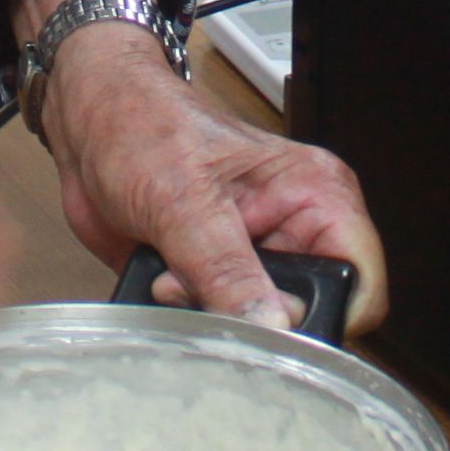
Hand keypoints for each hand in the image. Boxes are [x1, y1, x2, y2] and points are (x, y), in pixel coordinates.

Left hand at [27, 0, 386, 336]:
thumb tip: (269, 326)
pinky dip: (191, 314)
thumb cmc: (141, 125)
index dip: (327, 316)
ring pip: (262, 325)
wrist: (89, 123)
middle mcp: (296, 227)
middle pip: (311, 313)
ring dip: (214, 316)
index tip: (271, 326)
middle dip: (255, 318)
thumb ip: (227, 270)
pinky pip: (223, 321)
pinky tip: (162, 280)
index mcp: (316, 193)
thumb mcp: (184, 200)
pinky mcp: (220, 275)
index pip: (360, 280)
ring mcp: (258, 254)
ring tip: (173, 276)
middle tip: (201, 289)